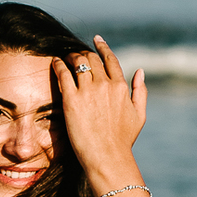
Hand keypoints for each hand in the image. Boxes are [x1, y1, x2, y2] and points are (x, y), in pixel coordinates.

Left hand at [54, 35, 145, 186]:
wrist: (107, 157)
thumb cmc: (123, 141)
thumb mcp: (139, 115)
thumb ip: (141, 91)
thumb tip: (140, 71)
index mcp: (120, 86)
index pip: (110, 59)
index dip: (102, 47)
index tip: (96, 40)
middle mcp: (105, 84)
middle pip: (91, 58)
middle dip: (83, 53)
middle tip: (75, 55)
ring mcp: (88, 91)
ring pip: (77, 62)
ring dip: (70, 57)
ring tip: (65, 58)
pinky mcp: (72, 99)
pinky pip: (63, 74)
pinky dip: (58, 65)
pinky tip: (55, 63)